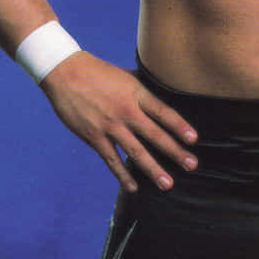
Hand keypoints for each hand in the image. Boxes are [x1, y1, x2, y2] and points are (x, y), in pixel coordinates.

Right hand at [39, 51, 198, 192]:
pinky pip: (111, 159)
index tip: (193, 139)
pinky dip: (122, 175)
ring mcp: (110, 125)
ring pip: (136, 152)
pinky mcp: (94, 137)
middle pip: (155, 134)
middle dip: (174, 152)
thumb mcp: (126, 75)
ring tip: (168, 184)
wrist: (65, 73)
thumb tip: (164, 91)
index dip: (179, 126)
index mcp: (136, 93)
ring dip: (153, 169)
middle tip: (192, 165)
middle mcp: (126, 111)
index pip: (163, 112)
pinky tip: (133, 187)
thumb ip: (144, 87)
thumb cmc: (98, 71)